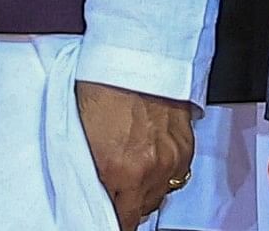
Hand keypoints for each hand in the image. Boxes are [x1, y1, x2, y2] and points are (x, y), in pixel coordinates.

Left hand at [74, 81, 193, 227]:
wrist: (135, 55)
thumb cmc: (104, 86)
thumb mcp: (82, 138)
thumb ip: (93, 175)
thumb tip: (97, 195)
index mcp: (119, 169)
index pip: (120, 219)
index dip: (113, 220)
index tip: (108, 217)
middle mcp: (149, 169)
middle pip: (142, 210)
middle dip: (128, 203)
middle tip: (117, 190)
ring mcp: (171, 158)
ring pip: (161, 194)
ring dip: (147, 189)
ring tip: (134, 172)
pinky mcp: (186, 146)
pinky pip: (178, 175)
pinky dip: (165, 172)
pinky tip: (153, 159)